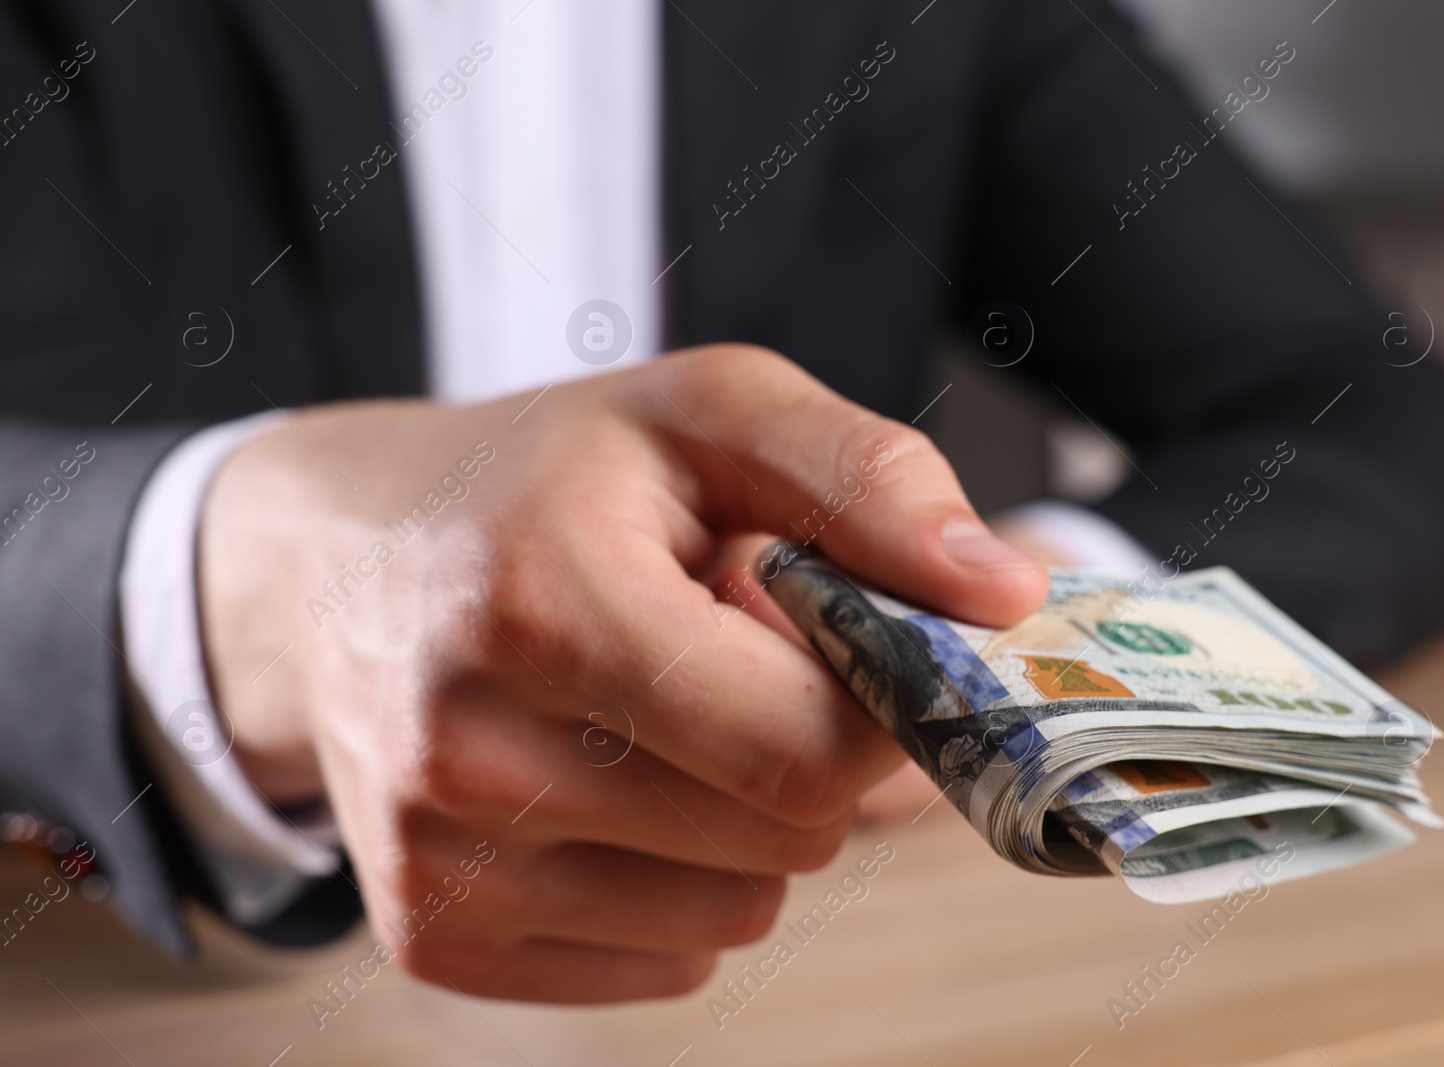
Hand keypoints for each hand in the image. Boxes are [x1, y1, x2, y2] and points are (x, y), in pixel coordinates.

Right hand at [199, 345, 1046, 1002]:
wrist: (336, 572)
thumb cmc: (544, 482)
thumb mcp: (704, 414)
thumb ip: (865, 478)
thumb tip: (1009, 594)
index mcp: (545, 605)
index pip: (809, 747)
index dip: (868, 697)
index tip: (835, 635)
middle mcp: (469, 755)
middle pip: (786, 838)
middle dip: (806, 753)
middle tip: (730, 662)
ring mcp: (442, 864)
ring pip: (737, 915)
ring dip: (747, 826)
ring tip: (666, 720)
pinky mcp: (434, 937)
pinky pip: (665, 962)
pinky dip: (677, 884)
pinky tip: (614, 789)